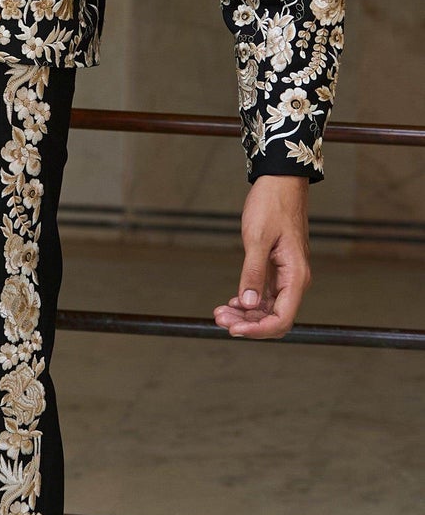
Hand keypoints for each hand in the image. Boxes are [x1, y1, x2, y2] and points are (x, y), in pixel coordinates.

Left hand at [213, 175, 310, 339]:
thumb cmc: (272, 205)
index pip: (281, 319)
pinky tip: (232, 303)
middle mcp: (294, 280)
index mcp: (296, 276)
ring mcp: (286, 276)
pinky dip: (248, 302)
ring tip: (220, 312)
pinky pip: (265, 295)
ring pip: (268, 309)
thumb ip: (253, 273)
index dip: (258, 330)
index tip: (233, 329)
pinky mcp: (277, 270)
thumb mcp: (257, 239)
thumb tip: (248, 304)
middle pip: (274, 318)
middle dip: (248, 324)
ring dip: (246, 315)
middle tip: (219, 318)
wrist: (280, 183)